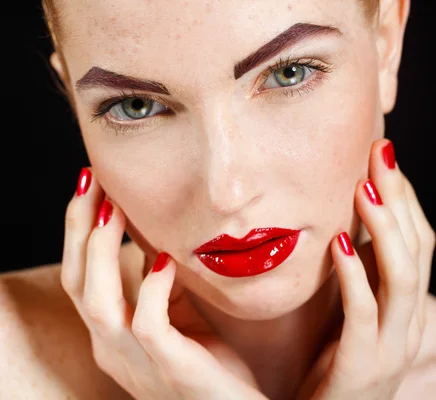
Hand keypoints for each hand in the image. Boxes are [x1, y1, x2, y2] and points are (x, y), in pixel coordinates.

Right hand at [61, 167, 266, 399]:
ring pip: (97, 303)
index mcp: (112, 335)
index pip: (80, 277)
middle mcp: (113, 349)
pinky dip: (151, 288)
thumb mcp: (178, 317)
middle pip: (77, 282)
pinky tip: (165, 258)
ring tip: (113, 208)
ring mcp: (138, 362)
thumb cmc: (210, 364)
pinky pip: (147, 325)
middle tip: (92, 180)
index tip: (91, 185)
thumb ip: (159, 286)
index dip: (78, 231)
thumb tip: (151, 241)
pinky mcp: (171, 368)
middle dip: (78, 228)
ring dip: (101, 251)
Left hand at [297, 139, 435, 399]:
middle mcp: (410, 323)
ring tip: (364, 188)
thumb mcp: (352, 313)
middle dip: (400, 197)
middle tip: (379, 152)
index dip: (406, 198)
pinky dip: (356, 275)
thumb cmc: (335, 366)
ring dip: (385, 228)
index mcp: (407, 307)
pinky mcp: (365, 366)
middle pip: (418, 249)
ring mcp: (393, 346)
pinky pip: (365, 315)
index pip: (420, 242)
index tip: (383, 158)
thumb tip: (347, 223)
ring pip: (403, 277)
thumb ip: (359, 275)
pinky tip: (339, 243)